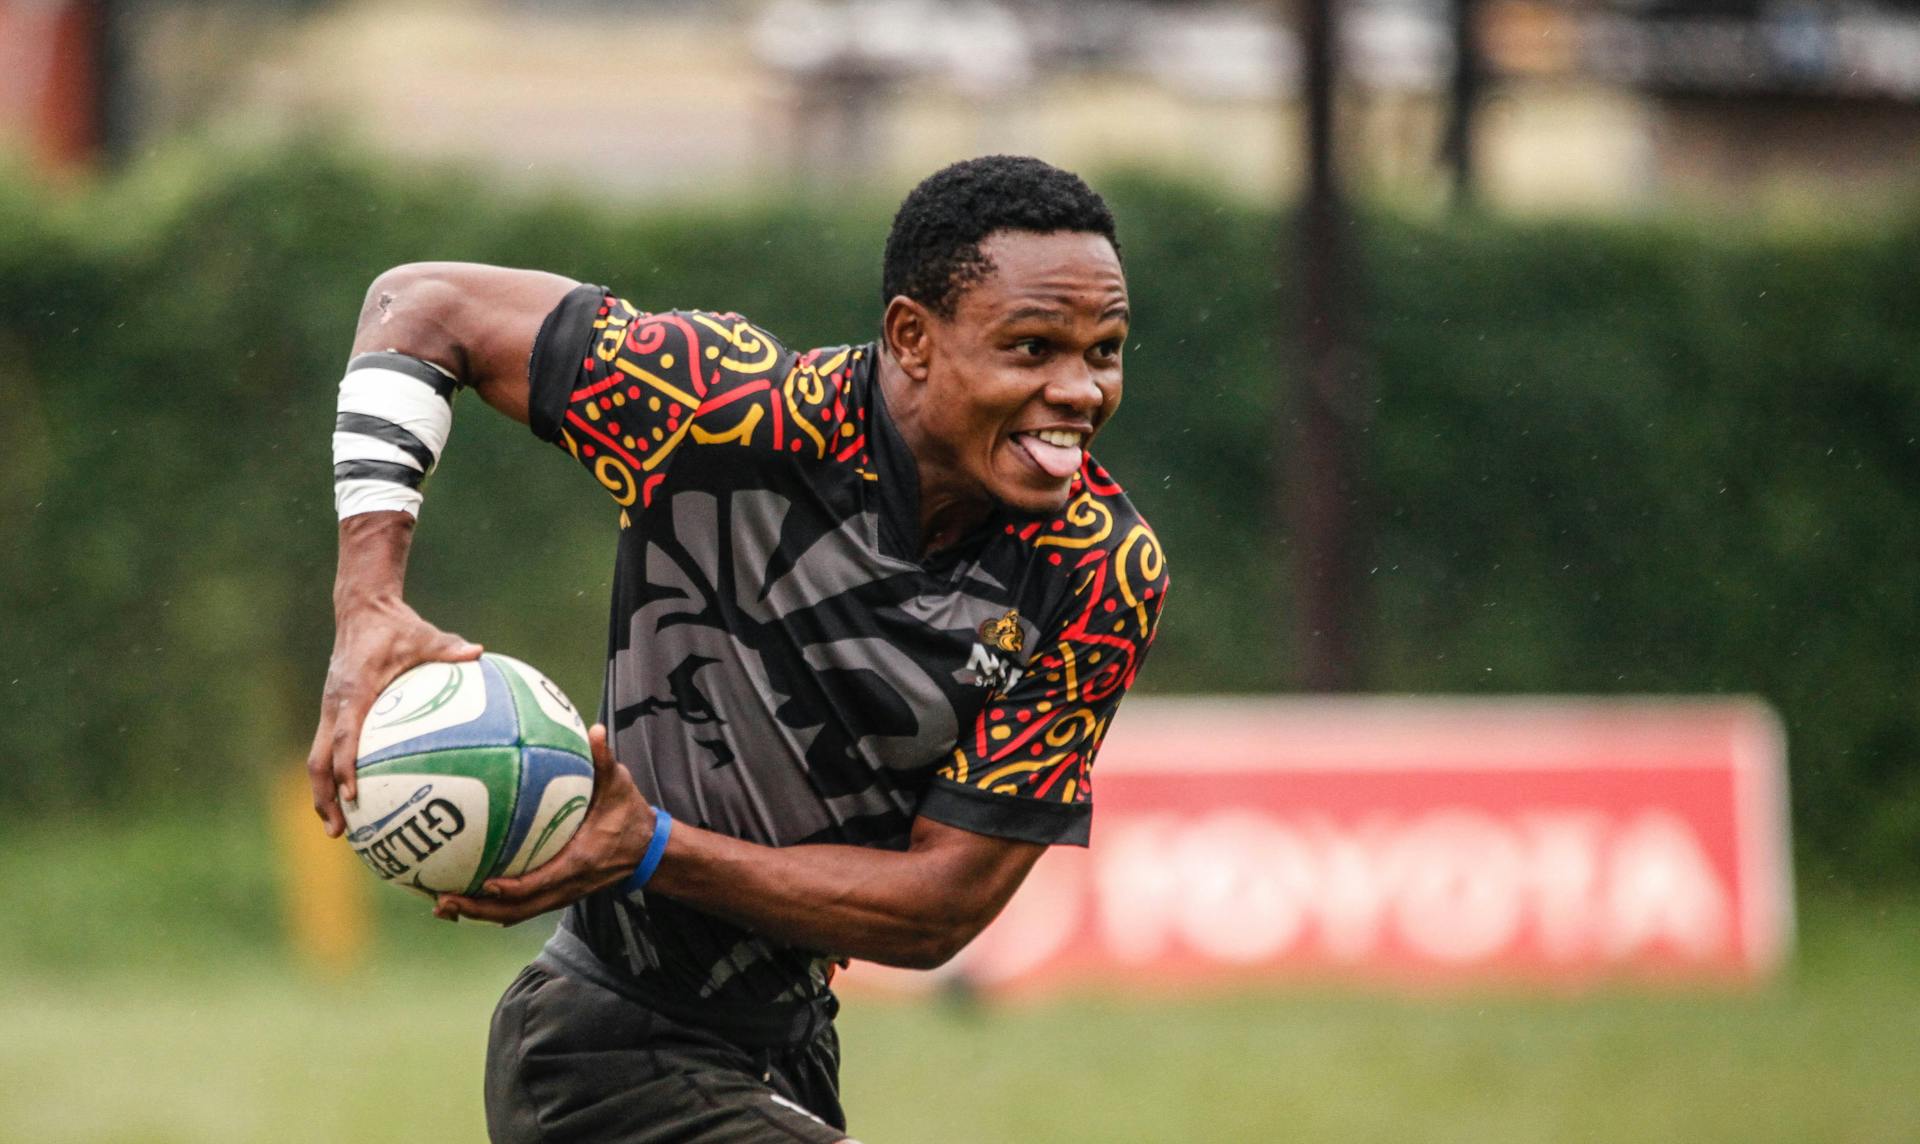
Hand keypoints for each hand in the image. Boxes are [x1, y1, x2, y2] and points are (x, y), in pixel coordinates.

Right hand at [307, 596, 481, 836]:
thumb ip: (448, 648)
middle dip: (325, 798)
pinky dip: (336, 777)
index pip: (346, 737)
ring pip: (319, 760)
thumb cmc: (395, 626)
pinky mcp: (335, 714)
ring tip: (340, 830)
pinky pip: (332, 751)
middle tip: (340, 832)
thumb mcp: (423, 635)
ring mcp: (331, 712)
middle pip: (319, 762)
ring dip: (324, 795)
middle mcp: (335, 706)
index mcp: (354, 692)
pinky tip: (358, 800)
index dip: (347, 767)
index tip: (353, 795)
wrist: (361, 610)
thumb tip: (478, 652)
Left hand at [435, 724, 654, 925]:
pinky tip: (467, 897)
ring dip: (479, 913)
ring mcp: (559, 894)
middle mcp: (566, 885)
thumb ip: (604, 761)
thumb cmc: (629, 815)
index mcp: (579, 861)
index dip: (512, 887)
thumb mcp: (621, 785)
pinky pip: (519, 906)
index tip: (484, 882)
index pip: (541, 883)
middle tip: (442, 901)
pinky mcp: (554, 893)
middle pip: (517, 909)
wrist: (646, 849)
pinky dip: (491, 906)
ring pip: (514, 913)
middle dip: (479, 909)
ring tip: (442, 905)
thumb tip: (594, 729)